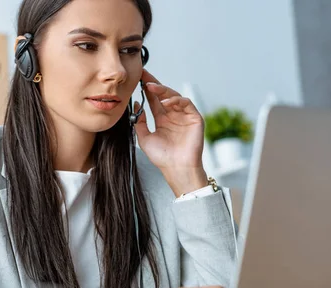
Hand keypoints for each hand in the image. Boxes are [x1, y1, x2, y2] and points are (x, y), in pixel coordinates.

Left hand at [134, 69, 208, 195]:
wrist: (176, 168)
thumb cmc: (162, 157)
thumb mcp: (144, 138)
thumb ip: (140, 122)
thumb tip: (136, 105)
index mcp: (162, 119)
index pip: (153, 100)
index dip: (146, 89)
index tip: (138, 78)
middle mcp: (173, 115)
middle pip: (163, 95)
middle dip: (154, 84)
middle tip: (143, 76)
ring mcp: (184, 116)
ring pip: (174, 96)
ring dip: (163, 91)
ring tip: (151, 88)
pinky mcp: (194, 118)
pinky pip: (186, 103)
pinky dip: (176, 100)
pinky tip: (165, 102)